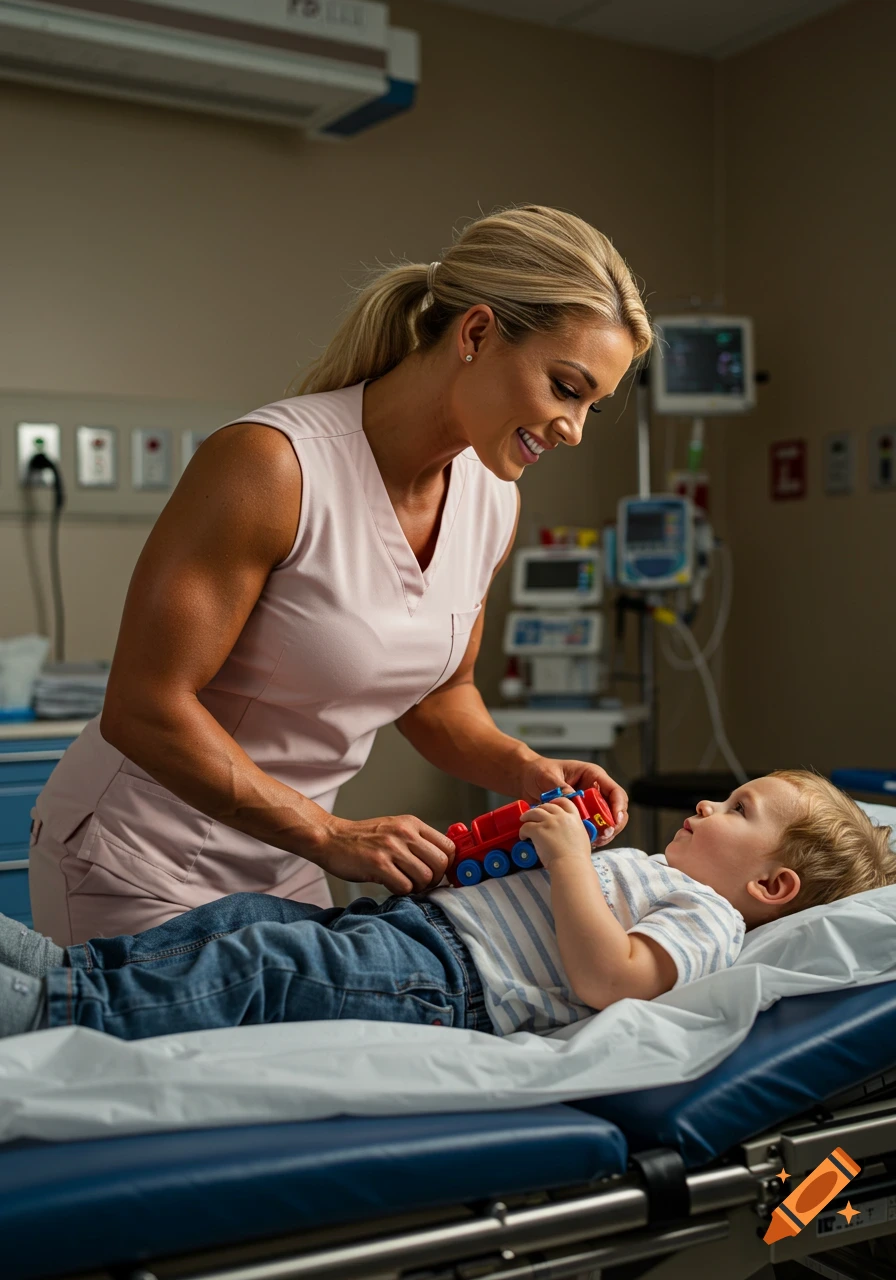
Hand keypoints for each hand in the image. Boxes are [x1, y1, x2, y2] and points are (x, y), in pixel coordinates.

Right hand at [311, 813, 454, 894]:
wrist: (331, 838)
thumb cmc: (363, 839)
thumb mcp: (394, 829)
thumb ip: (416, 841)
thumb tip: (442, 864)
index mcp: (412, 824)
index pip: (448, 846)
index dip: (448, 865)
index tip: (439, 873)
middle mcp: (405, 833)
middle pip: (441, 863)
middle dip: (435, 879)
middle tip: (421, 883)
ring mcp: (391, 848)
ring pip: (425, 877)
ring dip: (417, 887)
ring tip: (404, 884)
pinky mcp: (378, 864)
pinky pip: (405, 887)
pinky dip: (401, 892)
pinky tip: (391, 885)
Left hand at [517, 756, 627, 845]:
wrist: (526, 778)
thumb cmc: (538, 771)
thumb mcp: (548, 776)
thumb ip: (560, 787)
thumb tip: (571, 798)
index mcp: (591, 776)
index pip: (614, 791)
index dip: (618, 806)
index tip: (615, 819)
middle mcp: (593, 790)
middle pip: (614, 810)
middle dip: (612, 824)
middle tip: (605, 835)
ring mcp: (588, 804)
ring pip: (605, 821)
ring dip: (603, 833)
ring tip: (596, 841)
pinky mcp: (580, 815)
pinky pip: (590, 827)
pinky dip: (591, 836)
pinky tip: (587, 842)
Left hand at [519, 797, 592, 868]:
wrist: (571, 865)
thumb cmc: (578, 857)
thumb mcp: (582, 837)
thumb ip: (575, 829)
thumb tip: (569, 832)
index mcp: (574, 817)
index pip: (565, 802)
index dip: (556, 801)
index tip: (550, 804)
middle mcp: (561, 816)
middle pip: (547, 806)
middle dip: (539, 808)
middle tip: (534, 814)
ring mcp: (549, 822)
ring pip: (534, 812)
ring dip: (527, 815)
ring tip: (523, 820)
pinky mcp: (538, 830)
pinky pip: (526, 826)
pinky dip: (523, 830)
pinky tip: (523, 836)